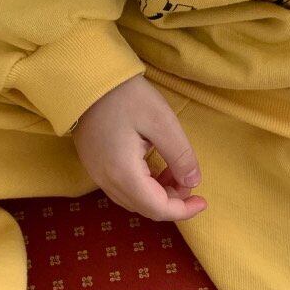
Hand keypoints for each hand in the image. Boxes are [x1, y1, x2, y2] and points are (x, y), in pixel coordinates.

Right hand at [72, 75, 206, 221]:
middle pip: (146, 208)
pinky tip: (155, 167)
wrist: (86, 79)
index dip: (183, 210)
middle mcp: (108, 181)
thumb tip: (193, 181)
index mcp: (124, 173)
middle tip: (190, 179)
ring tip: (176, 171)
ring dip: (159, 194)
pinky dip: (144, 187)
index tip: (203, 200)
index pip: (158, 208)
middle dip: (173, 201)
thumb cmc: (126, 96)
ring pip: (134, 200)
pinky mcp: (95, 166)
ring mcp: (98, 175)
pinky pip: (123, 188)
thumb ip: (180, 156)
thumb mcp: (162, 121)